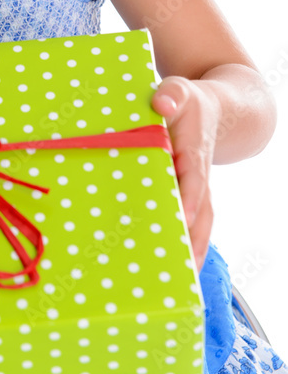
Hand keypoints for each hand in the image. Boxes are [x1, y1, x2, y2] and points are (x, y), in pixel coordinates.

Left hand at [151, 77, 218, 271]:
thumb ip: (172, 95)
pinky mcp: (188, 195)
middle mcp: (198, 179)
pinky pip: (187, 222)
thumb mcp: (180, 90)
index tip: (181, 221)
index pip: (192, 182)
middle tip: (181, 273)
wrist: (212, 108)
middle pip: (200, 216)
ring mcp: (196, 190)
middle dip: (192, 242)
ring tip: (178, 282)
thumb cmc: (188, 101)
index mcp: (194, 155)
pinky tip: (167, 264)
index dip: (188, 201)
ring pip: (197, 225)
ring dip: (189, 250)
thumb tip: (162, 104)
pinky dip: (182, 243)